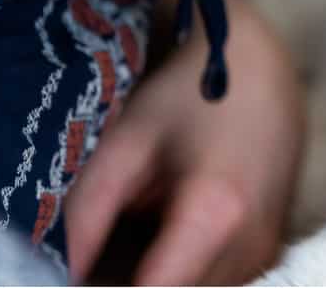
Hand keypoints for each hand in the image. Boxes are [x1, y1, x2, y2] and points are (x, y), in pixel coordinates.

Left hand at [65, 0, 304, 284]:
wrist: (260, 60)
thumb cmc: (188, 92)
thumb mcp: (126, 144)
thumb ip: (84, 217)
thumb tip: (54, 275)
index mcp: (214, 215)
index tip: (83, 270)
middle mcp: (250, 242)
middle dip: (131, 283)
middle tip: (102, 251)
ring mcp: (265, 247)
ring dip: (161, 278)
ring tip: (136, 237)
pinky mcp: (270, 246)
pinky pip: (220, 280)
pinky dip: (187, 272)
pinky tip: (167, 236)